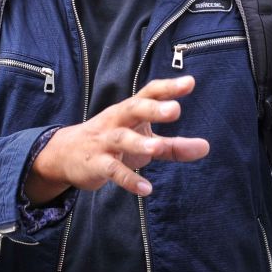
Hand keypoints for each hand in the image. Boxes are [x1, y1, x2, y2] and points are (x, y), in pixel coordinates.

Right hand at [25, 76, 209, 202]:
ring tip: (157, 148)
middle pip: (134, 108)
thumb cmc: (113, 143)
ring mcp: (105, 141)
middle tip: (175, 110)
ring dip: (139, 142)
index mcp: (129, 110)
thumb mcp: (142, 140)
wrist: (65, 155)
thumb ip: (173, 146)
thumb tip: (206, 147)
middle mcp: (117, 120)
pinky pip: (113, 170)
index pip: (149, 92)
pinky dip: (129, 179)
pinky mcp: (96, 164)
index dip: (169, 87)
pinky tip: (146, 188)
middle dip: (153, 108)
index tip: (190, 83)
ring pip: (122, 138)